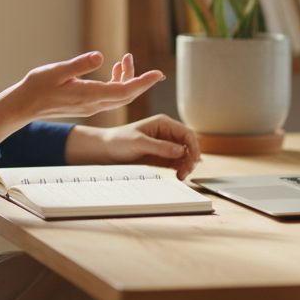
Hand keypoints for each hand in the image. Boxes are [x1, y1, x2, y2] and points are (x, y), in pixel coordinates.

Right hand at [0, 51, 163, 142]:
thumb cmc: (37, 87)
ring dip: (127, 79)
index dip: (143, 82)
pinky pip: (109, 96)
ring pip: (119, 96)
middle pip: (126, 95)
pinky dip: (117, 84)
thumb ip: (80, 65)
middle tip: (148, 66)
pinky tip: (114, 70)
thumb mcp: (57, 71)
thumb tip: (100, 56)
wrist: (24, 106)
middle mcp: (94, 104)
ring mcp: (90, 107)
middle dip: (139, 80)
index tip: (158, 74)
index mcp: (89, 96)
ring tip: (125, 59)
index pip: (124, 90)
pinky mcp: (86, 105)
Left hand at [67, 113, 201, 180]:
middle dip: (191, 158)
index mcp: (164, 123)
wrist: (105, 151)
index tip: (193, 160)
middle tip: (185, 172)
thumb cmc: (119, 141)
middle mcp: (167, 133)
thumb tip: (181, 151)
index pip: (187, 133)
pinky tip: (178, 175)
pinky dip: (180, 169)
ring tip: (181, 176)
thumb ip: (160, 147)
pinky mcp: (162, 157)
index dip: (193, 147)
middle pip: (189, 145)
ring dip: (187, 165)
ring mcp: (165, 146)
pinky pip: (177, 163)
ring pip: (185, 155)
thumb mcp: (139, 142)